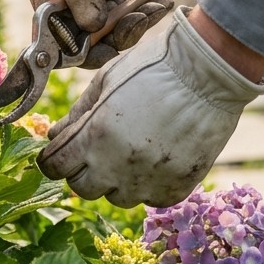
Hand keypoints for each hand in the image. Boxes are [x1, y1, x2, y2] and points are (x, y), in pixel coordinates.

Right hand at [29, 0, 172, 67]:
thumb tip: (94, 29)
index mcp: (45, 3)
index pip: (61, 44)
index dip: (86, 52)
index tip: (113, 48)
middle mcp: (64, 8)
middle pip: (93, 40)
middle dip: (121, 33)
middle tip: (144, 17)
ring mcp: (88, 0)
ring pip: (115, 28)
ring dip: (138, 20)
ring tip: (159, 4)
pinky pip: (127, 11)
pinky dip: (145, 8)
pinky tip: (162, 0)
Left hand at [37, 7, 263, 206]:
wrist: (210, 69)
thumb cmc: (154, 65)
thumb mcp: (107, 80)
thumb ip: (78, 114)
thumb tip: (55, 136)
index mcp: (95, 135)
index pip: (55, 166)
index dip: (53, 158)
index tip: (60, 151)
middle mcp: (119, 165)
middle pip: (82, 188)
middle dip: (82, 170)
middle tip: (96, 148)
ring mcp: (150, 180)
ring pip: (117, 198)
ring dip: (116, 179)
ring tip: (131, 149)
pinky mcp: (177, 186)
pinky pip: (151, 198)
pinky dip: (148, 183)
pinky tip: (157, 156)